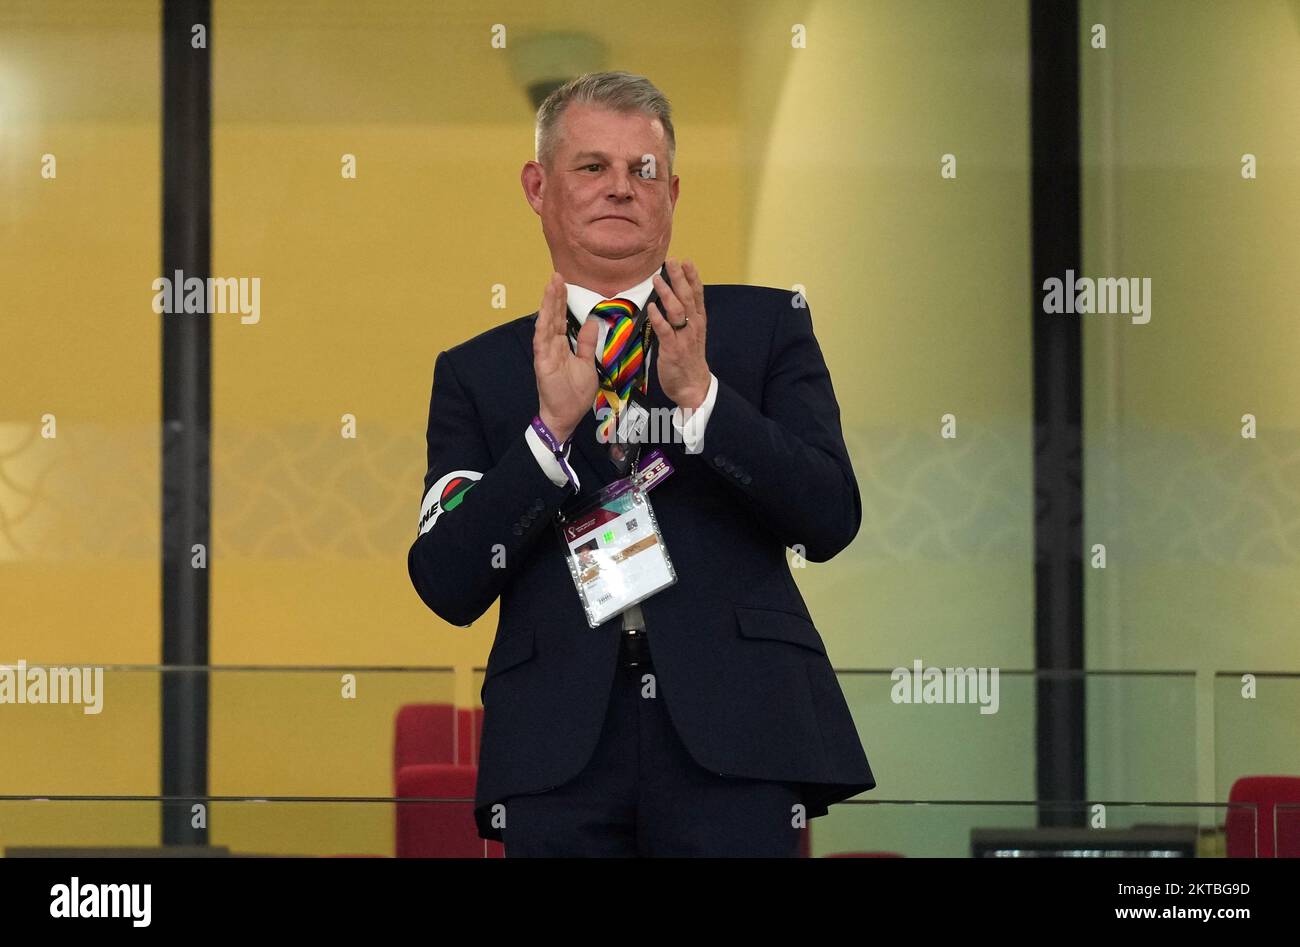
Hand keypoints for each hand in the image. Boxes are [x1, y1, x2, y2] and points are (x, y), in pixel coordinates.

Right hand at [533, 272, 598, 441]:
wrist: (566, 416)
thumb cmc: (575, 393)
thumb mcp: (587, 364)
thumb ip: (586, 343)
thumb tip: (590, 322)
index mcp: (561, 345)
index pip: (561, 318)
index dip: (562, 300)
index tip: (564, 282)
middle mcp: (550, 345)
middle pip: (552, 315)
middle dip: (554, 295)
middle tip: (557, 275)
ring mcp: (545, 353)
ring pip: (545, 323)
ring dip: (547, 305)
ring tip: (551, 285)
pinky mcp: (542, 363)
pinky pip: (541, 341)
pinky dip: (543, 326)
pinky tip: (544, 313)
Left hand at [646, 258, 710, 410]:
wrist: (694, 386)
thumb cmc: (689, 359)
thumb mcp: (692, 334)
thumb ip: (684, 317)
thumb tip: (672, 298)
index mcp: (698, 321)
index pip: (697, 295)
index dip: (692, 277)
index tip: (686, 261)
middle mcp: (693, 326)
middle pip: (688, 298)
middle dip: (679, 278)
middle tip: (672, 261)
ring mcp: (684, 338)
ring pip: (678, 311)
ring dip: (668, 294)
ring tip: (658, 279)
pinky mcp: (673, 349)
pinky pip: (665, 331)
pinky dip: (659, 318)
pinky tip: (652, 307)